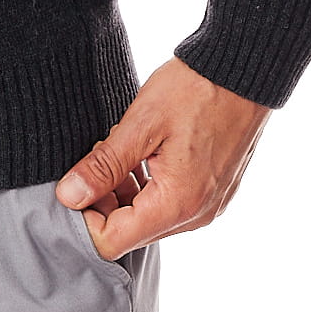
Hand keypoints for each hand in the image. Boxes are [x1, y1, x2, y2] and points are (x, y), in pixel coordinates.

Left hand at [53, 55, 272, 259]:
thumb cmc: (195, 89)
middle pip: (130, 231)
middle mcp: (196, 216)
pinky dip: (147, 185)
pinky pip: (169, 203)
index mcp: (176, 204)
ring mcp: (208, 206)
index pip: (112, 241)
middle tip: (98, 156)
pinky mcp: (214, 193)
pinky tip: (142, 151)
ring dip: (125, 190)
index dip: (83, 216)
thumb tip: (68, 196)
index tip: (75, 180)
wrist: (242, 70)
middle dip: (104, 200)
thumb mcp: (141, 124)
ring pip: (148, 217)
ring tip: (121, 147)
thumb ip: (104, 165)